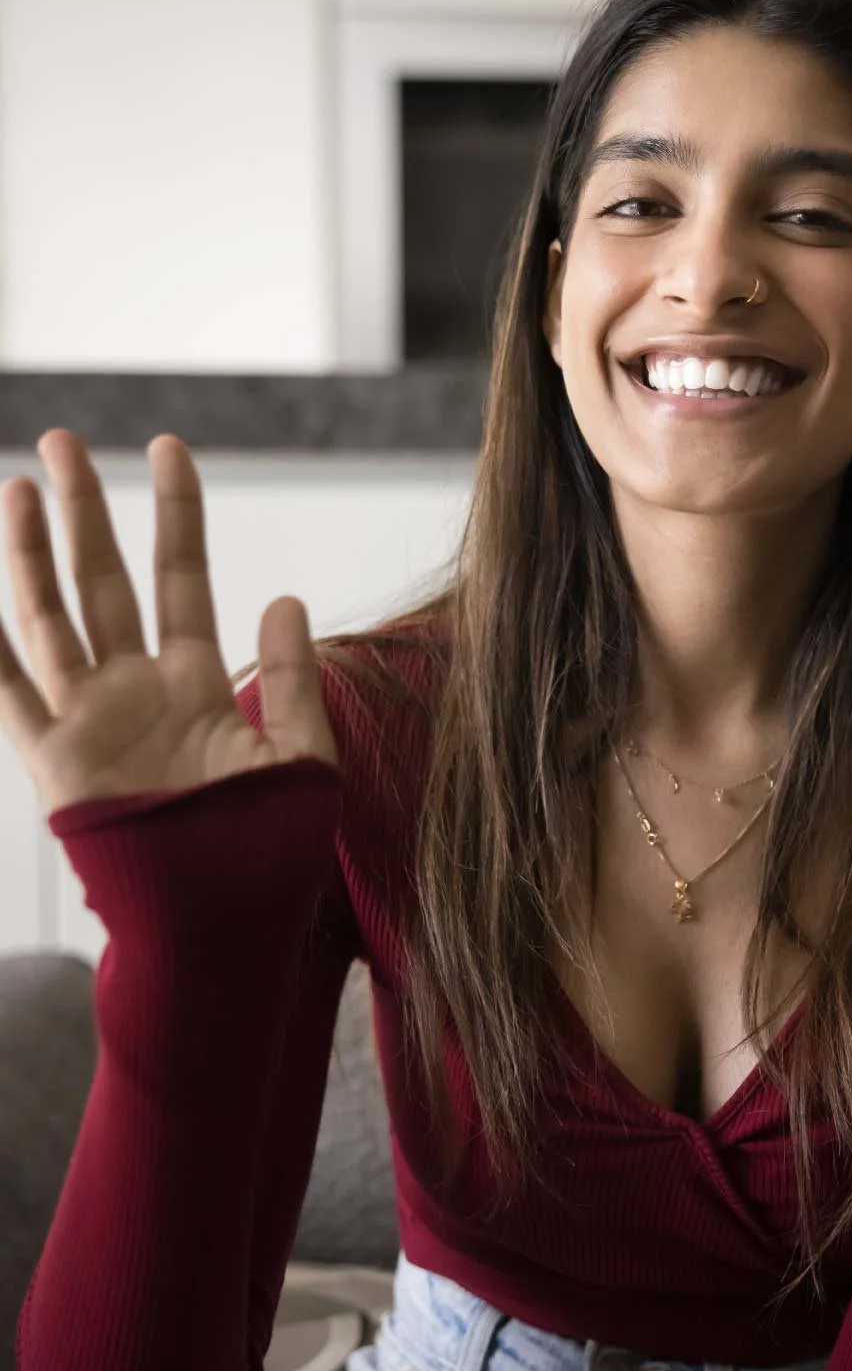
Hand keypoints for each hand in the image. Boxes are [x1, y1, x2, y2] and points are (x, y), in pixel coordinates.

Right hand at [0, 429, 338, 818]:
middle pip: (103, 582)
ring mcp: (91, 724)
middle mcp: (136, 693)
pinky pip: (9, 696)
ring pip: (50, 619)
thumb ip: (295, 680)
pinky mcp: (56, 764)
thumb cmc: (267, 857)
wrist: (221, 929)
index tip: (171, 448)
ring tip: (18, 487)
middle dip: (84, 511)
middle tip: (62, 441)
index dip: (177, 514)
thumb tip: (284, 597)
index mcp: (198, 686)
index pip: (182, 578)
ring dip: (29, 555)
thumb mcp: (304, 761)